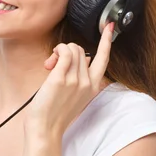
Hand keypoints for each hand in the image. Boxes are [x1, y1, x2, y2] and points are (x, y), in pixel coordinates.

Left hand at [25, 21, 114, 136]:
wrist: (45, 129)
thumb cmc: (55, 113)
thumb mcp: (75, 96)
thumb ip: (80, 78)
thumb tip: (77, 58)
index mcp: (93, 86)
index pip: (104, 59)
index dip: (106, 41)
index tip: (110, 27)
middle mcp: (87, 82)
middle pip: (81, 50)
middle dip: (66, 51)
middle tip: (53, 65)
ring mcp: (75, 80)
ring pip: (72, 49)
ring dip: (59, 51)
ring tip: (50, 65)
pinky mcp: (61, 78)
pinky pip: (63, 52)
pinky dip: (57, 50)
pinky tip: (50, 61)